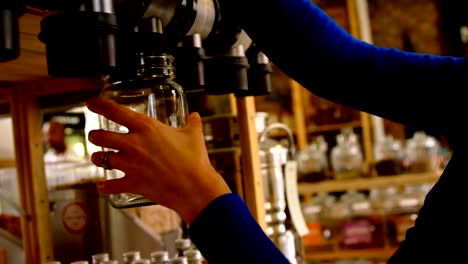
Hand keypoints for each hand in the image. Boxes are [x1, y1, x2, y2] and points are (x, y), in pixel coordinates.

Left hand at [86, 98, 230, 223]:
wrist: (195, 188)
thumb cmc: (195, 159)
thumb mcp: (194, 135)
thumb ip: (192, 123)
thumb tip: (195, 116)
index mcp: (147, 128)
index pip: (115, 112)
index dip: (99, 106)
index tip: (91, 104)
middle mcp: (133, 144)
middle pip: (99, 136)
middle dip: (95, 135)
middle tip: (96, 136)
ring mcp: (130, 165)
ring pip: (100, 159)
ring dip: (97, 158)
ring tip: (99, 158)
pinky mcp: (132, 183)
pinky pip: (110, 185)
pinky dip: (105, 186)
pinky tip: (103, 185)